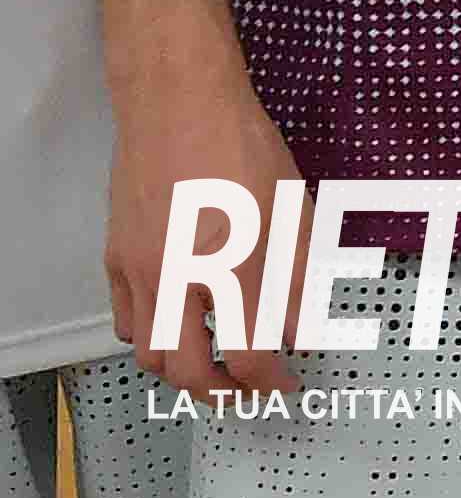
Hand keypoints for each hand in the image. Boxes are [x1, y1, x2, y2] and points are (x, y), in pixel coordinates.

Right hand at [109, 66, 305, 397]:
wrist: (178, 106)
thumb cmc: (241, 146)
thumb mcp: (293, 207)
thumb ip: (300, 274)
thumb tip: (307, 326)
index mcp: (233, 267)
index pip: (251, 352)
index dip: (271, 379)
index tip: (287, 382)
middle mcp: (180, 279)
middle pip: (188, 370)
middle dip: (220, 391)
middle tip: (246, 389)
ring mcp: (141, 272)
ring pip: (149, 351)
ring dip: (181, 368)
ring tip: (213, 362)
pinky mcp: (116, 258)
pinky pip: (125, 318)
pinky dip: (149, 335)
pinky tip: (175, 322)